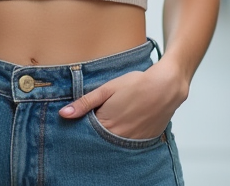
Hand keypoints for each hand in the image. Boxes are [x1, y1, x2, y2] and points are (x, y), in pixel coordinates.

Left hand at [58, 61, 188, 139]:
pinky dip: (125, 137)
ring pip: (114, 144)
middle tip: (103, 116)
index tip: (83, 119)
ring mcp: (132, 142)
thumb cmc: (136, 85)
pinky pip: (129, 144)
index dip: (83, 126)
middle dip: (96, 132)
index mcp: (106, 125)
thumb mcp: (107, 89)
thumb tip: (64, 113)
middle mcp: (118, 138)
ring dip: (111, 135)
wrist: (165, 87)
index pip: (85, 134)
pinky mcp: (144, 142)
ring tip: (117, 118)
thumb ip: (85, 102)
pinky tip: (128, 123)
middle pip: (99, 141)